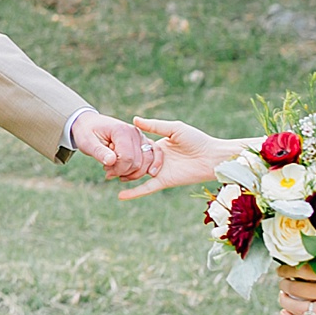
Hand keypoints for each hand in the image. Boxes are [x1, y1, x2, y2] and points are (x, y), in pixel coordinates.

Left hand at [70, 112, 162, 182]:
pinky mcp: (142, 142)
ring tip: (115, 170)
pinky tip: (125, 172)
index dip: (117, 169)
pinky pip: (149, 158)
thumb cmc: (87, 132)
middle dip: (123, 171)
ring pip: (146, 162)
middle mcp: (135, 132)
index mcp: (121, 130)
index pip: (127, 157)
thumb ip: (99, 152)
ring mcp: (140, 137)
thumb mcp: (87, 142)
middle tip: (108, 170)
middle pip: (137, 162)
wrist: (90, 123)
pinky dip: (140, 169)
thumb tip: (111, 161)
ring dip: (132, 172)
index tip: (105, 170)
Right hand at [118, 118, 241, 198]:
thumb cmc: (197, 140)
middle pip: (134, 161)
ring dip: (124, 175)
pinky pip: (147, 187)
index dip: (125, 146)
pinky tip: (121, 195)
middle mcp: (157, 159)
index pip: (137, 146)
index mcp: (159, 145)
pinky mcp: (164, 181)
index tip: (109, 144)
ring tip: (107, 176)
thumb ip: (154, 126)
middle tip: (103, 163)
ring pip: (138, 174)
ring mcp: (160, 171)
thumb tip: (134, 119)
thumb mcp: (174, 128)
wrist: (212, 157)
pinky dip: (134, 192)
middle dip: (120, 162)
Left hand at [277, 264, 315, 314]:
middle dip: (284, 284)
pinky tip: (285, 314)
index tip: (282, 269)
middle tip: (283, 282)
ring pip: (298, 308)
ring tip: (283, 296)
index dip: (287, 270)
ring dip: (285, 301)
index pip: (302, 271)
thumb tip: (304, 263)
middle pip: (296, 289)